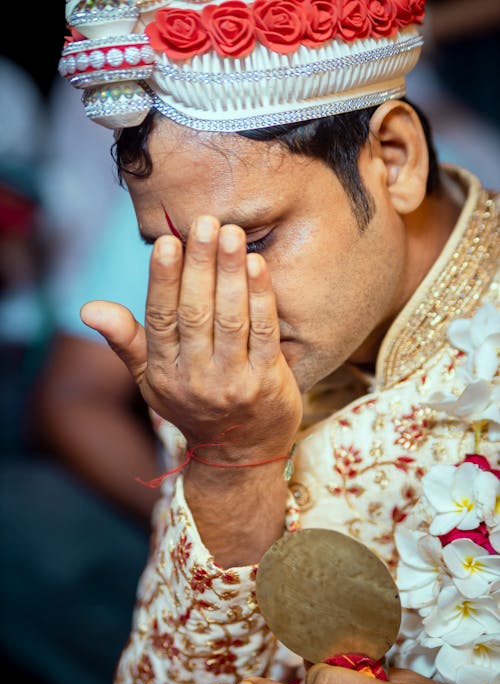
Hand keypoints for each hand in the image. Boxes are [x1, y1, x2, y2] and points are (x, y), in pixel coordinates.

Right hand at [80, 216, 301, 461]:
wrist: (239, 453)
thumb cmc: (193, 405)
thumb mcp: (152, 380)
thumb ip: (125, 340)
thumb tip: (87, 308)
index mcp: (164, 371)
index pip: (160, 319)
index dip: (163, 280)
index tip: (167, 242)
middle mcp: (196, 377)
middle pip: (196, 313)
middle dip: (200, 266)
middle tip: (207, 222)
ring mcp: (234, 381)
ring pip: (231, 319)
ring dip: (231, 274)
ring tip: (232, 234)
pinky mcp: (268, 382)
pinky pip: (265, 333)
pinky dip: (261, 297)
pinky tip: (258, 265)